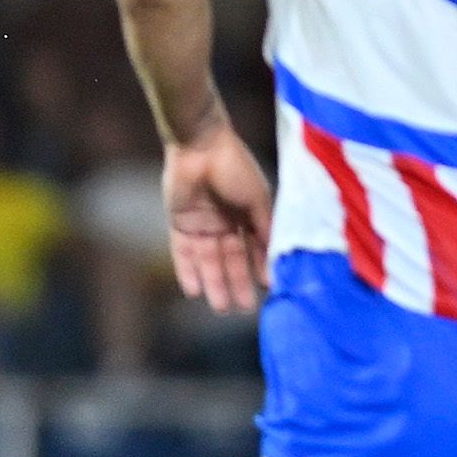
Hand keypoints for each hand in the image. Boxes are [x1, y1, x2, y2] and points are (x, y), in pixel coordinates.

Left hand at [162, 120, 271, 314]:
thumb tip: (276, 259)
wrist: (200, 146)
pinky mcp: (180, 224)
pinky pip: (183, 254)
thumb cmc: (236, 168)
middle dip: (236, 283)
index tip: (268, 291)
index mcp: (249, 214)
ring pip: (209, 261)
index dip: (260, 269)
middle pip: (232, 259)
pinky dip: (188, 272)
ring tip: (220, 307)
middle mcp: (227, 223)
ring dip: (214, 283)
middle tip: (242, 310)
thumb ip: (265, 228)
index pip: (256, 248)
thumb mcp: (258, 199)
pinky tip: (193, 291)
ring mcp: (203, 225)